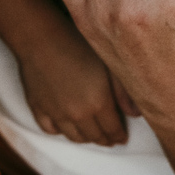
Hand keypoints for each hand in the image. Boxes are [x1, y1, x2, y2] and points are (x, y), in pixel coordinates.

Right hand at [16, 16, 128, 145]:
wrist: (39, 35)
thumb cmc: (76, 41)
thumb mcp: (108, 61)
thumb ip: (124, 90)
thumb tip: (135, 114)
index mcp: (98, 102)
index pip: (113, 130)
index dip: (119, 136)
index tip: (123, 138)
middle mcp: (78, 114)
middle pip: (95, 137)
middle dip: (105, 139)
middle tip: (110, 138)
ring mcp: (56, 114)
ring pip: (74, 137)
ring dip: (85, 138)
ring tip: (91, 133)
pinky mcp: (38, 108)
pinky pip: (51, 130)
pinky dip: (60, 132)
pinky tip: (66, 126)